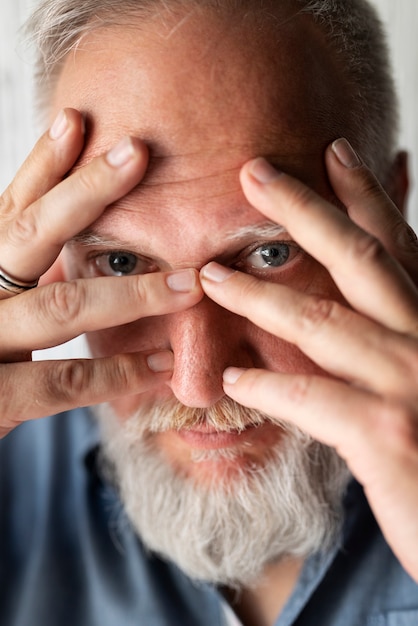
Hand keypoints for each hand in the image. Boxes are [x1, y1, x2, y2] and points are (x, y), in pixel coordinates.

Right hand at [0, 108, 202, 436]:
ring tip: (188, 283)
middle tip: (137, 152)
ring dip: (132, 292)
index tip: (76, 122)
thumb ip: (19, 281)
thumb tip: (67, 247)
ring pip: (59, 304)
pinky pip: (62, 381)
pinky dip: (117, 371)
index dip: (41, 166)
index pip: (10, 211)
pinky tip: (162, 364)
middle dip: (85, 191)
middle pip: (28, 234)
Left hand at [200, 139, 417, 580]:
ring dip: (258, 297)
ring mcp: (412, 382)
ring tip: (211, 276)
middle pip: (361, 259)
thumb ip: (398, 337)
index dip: (368, 195)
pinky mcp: (390, 434)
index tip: (333, 153)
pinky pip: (313, 400)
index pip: (399, 246)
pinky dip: (268, 388)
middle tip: (253, 173)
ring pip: (324, 322)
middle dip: (304, 210)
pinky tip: (233, 380)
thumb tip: (360, 313)